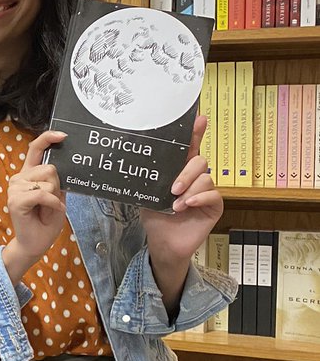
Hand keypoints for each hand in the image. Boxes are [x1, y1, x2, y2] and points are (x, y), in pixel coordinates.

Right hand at [2, 130, 67, 281]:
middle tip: (53, 202)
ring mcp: (15, 188)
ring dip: (54, 196)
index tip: (62, 135)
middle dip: (58, 185)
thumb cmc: (46, 222)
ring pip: (47, 180)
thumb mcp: (58, 197)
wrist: (35, 244)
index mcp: (29, 174)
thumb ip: (58, 181)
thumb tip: (62, 164)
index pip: (35, 148)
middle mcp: (20, 178)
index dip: (48, 138)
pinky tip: (52, 210)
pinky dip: (52, 203)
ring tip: (49, 208)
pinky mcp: (15, 200)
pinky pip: (42, 193)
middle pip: (49, 167)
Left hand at [140, 115, 223, 264]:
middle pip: (200, 160)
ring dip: (189, 189)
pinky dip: (199, 198)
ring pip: (206, 177)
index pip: (189, 147)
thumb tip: (146, 159)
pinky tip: (188, 205)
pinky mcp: (214, 205)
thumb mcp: (149, 193)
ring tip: (176, 204)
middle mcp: (195, 177)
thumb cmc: (155, 216)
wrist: (162, 242)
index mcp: (179, 170)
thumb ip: (154, 177)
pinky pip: (213, 194)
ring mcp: (206, 190)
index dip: (195, 132)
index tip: (199, 118)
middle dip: (186, 172)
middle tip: (173, 188)